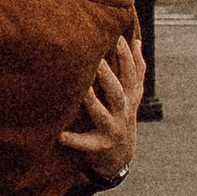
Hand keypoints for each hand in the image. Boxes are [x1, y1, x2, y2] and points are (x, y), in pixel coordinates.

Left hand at [60, 25, 143, 180]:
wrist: (121, 157)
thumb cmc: (121, 116)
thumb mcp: (132, 95)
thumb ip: (135, 70)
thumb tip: (136, 41)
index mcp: (129, 98)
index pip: (131, 75)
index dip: (127, 58)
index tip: (118, 39)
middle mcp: (123, 112)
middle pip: (116, 92)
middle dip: (107, 76)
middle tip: (97, 60)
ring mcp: (112, 129)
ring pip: (102, 114)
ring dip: (92, 102)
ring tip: (83, 90)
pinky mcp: (99, 146)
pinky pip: (85, 142)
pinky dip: (73, 139)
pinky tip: (60, 135)